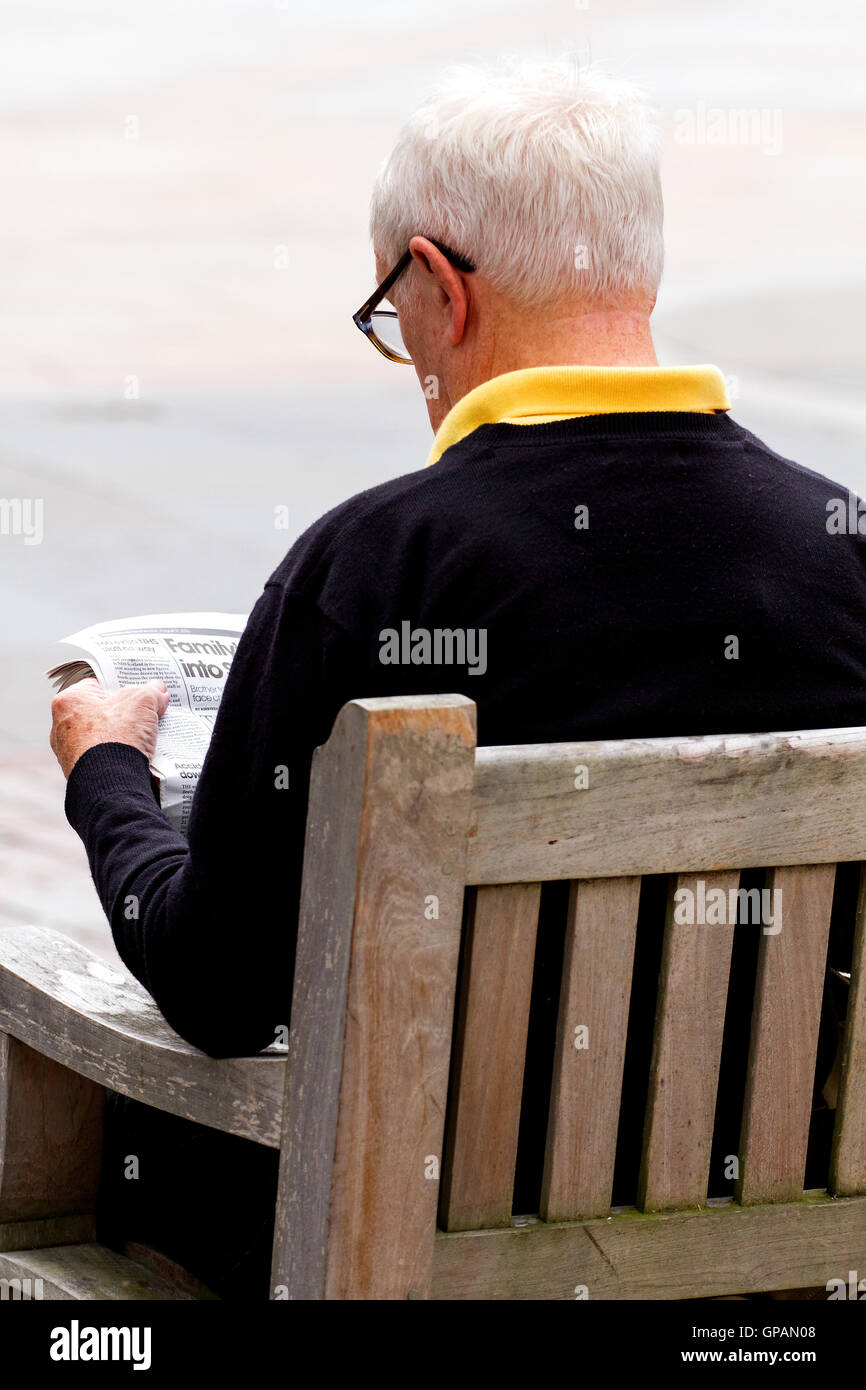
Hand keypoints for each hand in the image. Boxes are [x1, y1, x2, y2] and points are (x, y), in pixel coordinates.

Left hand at [50, 677, 170, 778]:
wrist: (111, 784)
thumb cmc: (116, 738)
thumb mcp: (142, 701)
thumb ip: (151, 691)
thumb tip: (158, 691)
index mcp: (68, 701)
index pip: (97, 685)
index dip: (121, 687)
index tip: (139, 693)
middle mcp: (61, 726)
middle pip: (100, 711)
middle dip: (124, 714)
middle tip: (145, 715)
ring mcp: (69, 752)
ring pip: (102, 737)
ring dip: (122, 737)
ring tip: (144, 739)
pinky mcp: (80, 772)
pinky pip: (102, 758)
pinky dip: (118, 757)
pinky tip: (135, 758)